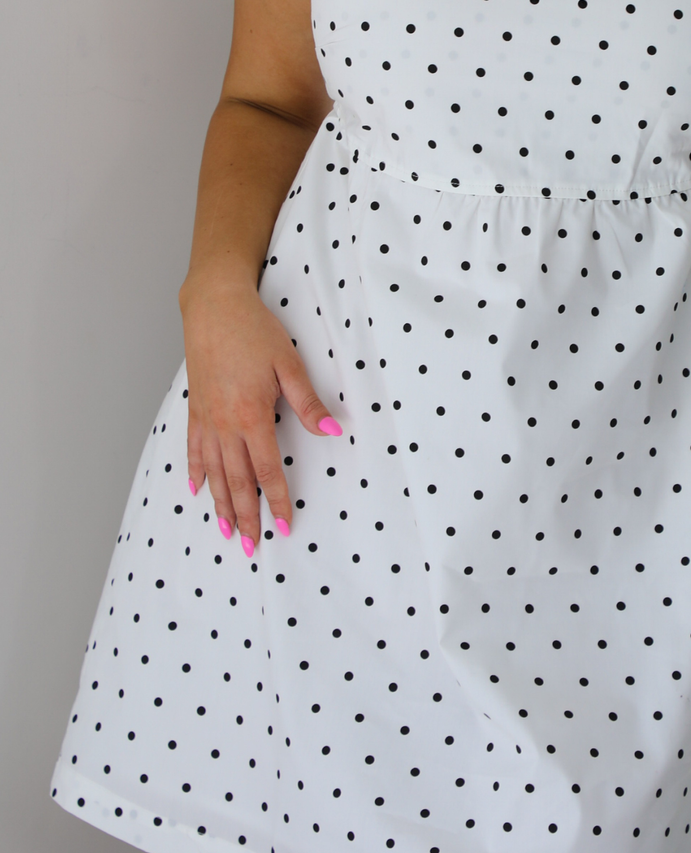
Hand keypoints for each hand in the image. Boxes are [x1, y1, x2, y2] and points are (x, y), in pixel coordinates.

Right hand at [182, 280, 340, 555]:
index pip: (267, 469)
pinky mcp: (195, 407)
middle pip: (237, 480)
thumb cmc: (254, 331)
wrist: (214, 306)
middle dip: (246, 516)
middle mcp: (225, 423)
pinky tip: (198, 491)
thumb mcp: (289, 364)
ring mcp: (207, 417)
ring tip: (226, 532)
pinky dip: (196, 473)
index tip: (283, 525)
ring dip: (221, 504)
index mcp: (252, 415)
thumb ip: (308, 403)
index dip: (276, 500)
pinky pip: (194, 449)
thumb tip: (332, 432)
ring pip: (214, 471)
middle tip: (251, 546)